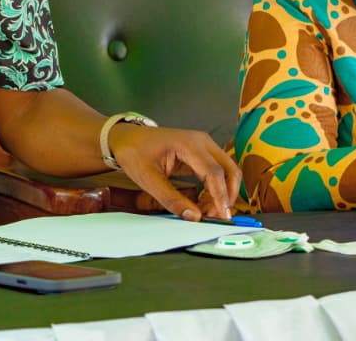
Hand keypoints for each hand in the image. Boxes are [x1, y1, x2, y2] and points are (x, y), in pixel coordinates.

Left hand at [107, 124, 240, 220]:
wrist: (126, 138)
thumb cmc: (134, 152)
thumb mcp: (148, 178)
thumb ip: (170, 198)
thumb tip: (193, 216)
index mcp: (188, 144)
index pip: (214, 172)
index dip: (221, 196)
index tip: (222, 216)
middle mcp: (201, 142)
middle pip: (229, 170)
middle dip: (227, 195)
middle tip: (217, 217)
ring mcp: (202, 146)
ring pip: (226, 172)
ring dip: (222, 193)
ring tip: (206, 212)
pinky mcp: (200, 154)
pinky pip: (216, 172)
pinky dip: (215, 189)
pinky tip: (203, 203)